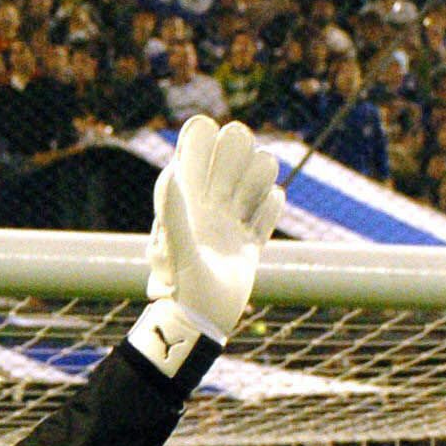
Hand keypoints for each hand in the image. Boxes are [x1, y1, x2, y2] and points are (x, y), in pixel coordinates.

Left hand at [143, 114, 282, 341]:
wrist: (199, 323)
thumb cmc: (181, 287)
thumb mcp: (177, 247)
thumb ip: (174, 211)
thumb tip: (171, 170)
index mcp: (182, 212)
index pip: (189, 170)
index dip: (195, 146)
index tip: (204, 122)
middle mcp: (204, 218)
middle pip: (222, 174)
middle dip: (231, 152)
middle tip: (239, 135)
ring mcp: (226, 232)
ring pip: (246, 192)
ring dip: (256, 175)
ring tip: (264, 162)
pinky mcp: (246, 250)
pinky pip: (262, 221)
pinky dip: (269, 210)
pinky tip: (274, 198)